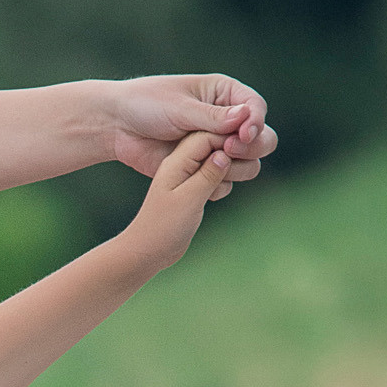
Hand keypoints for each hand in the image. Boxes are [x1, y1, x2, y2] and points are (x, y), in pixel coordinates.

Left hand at [109, 74, 272, 191]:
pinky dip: (219, 183)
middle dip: (251, 146)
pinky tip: (200, 179)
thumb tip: (246, 118)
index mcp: (224, 94)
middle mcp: (226, 120)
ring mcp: (216, 146)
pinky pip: (225, 181)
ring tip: (213, 162)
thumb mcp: (180, 108)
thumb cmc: (146, 105)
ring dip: (238, 167)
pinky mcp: (204, 168)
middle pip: (262, 138)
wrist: (117, 127)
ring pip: (249, 163)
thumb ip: (213, 117)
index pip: (256, 108)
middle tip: (228, 149)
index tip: (242, 135)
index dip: (255, 123)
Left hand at [120, 131, 230, 271]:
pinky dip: (222, 185)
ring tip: (217, 189)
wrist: (144, 252)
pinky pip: (217, 178)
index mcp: (179, 157)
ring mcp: (190, 175)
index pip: (212, 134)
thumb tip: (226, 153)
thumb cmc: (160, 226)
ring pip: (221, 161)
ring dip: (229, 171)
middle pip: (220, 143)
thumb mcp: (185, 199)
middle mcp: (185, 162)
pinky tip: (213, 198)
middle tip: (230, 173)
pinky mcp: (194, 189)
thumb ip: (207, 174)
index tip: (243, 147)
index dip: (231, 137)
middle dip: (233, 154)